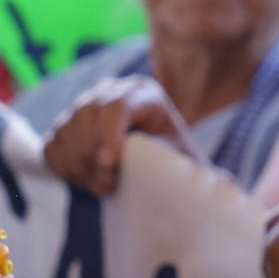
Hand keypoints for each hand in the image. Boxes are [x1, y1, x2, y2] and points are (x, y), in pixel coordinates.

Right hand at [42, 76, 193, 195]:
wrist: (142, 162)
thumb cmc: (169, 159)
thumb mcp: (187, 160)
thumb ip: (202, 170)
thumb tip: (226, 184)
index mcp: (142, 93)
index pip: (119, 104)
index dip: (110, 131)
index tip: (110, 163)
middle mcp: (108, 92)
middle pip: (87, 118)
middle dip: (95, 158)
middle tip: (110, 185)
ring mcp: (80, 108)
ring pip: (66, 134)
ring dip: (81, 167)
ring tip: (104, 185)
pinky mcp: (60, 127)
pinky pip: (52, 149)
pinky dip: (65, 170)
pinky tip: (87, 179)